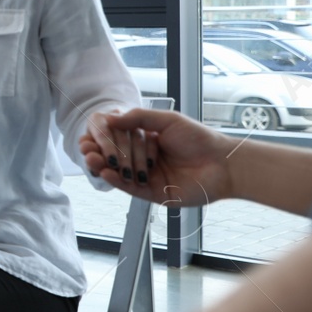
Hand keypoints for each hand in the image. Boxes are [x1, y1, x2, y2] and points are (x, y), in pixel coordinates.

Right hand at [79, 108, 233, 207]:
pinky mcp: (153, 194)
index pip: (118, 140)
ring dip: (103, 167)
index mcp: (147, 141)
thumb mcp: (167, 121)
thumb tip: (109, 118)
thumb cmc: (199, 139)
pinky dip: (116, 181)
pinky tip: (106, 173)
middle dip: (100, 154)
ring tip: (92, 160)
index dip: (103, 139)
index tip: (88, 136)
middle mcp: (145, 160)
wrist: (224, 163)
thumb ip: (138, 118)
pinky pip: (130, 189)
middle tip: (87, 150)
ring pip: (119, 174)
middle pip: (115, 157)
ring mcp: (148, 177)